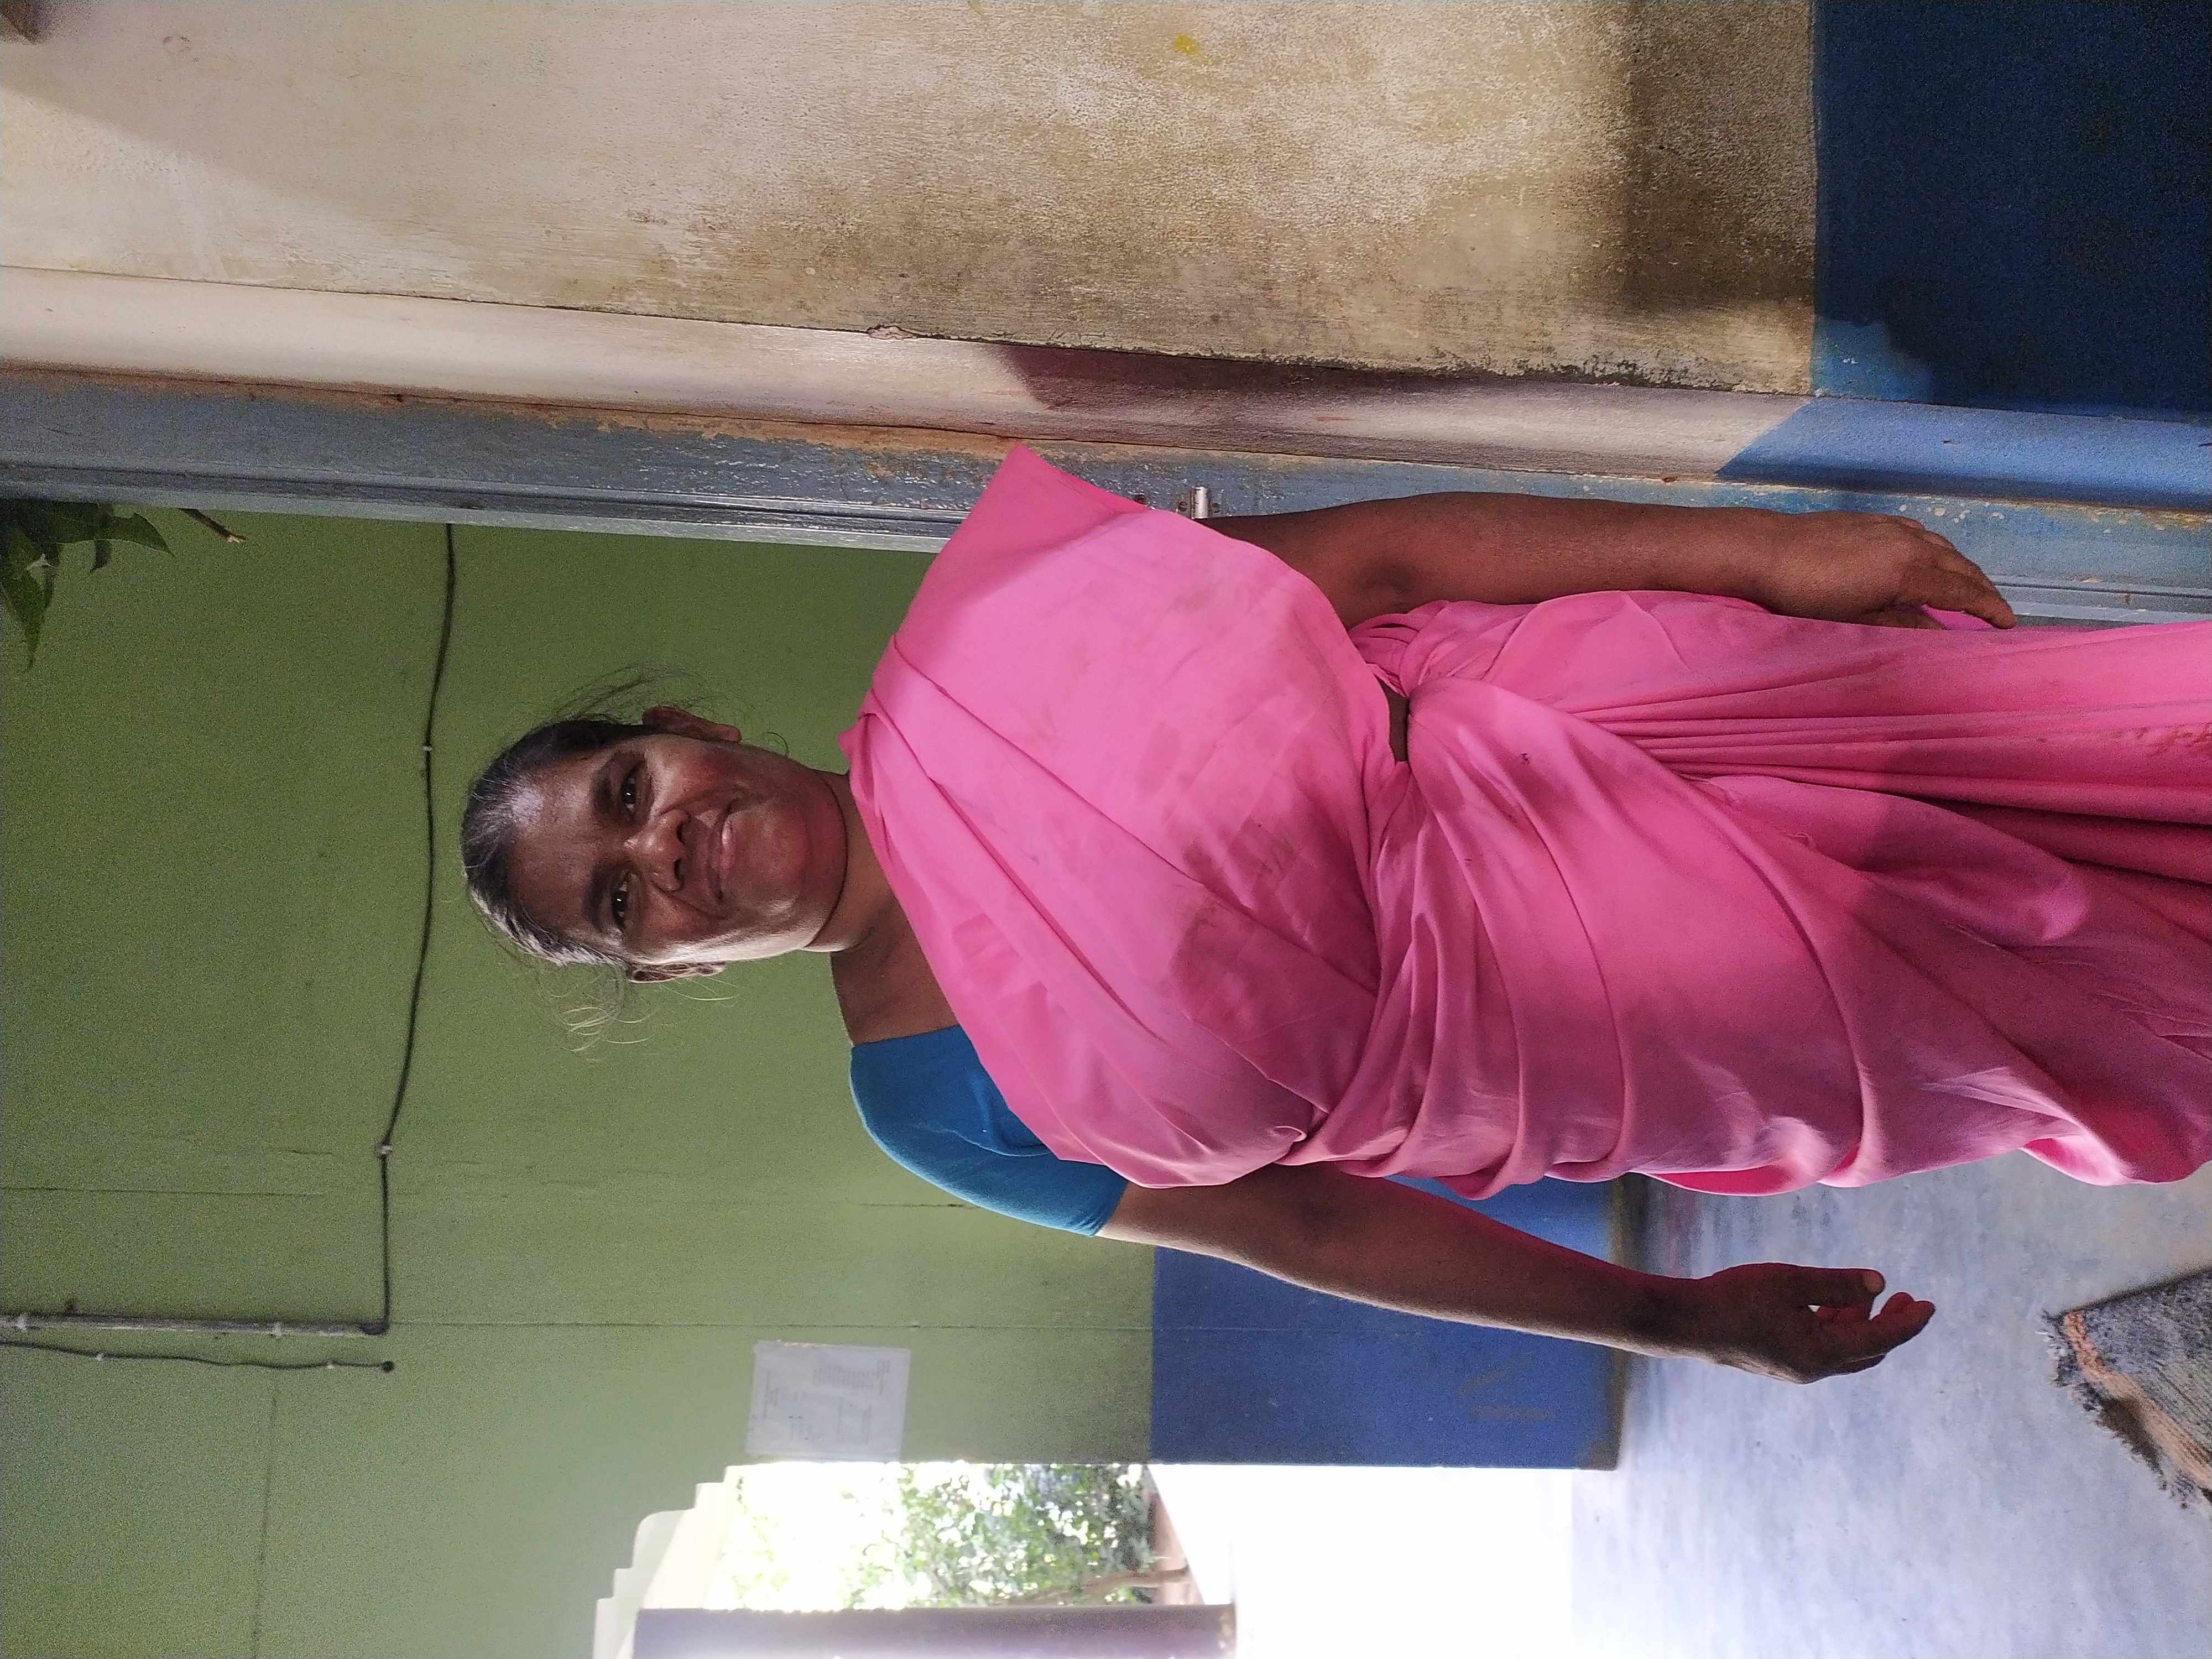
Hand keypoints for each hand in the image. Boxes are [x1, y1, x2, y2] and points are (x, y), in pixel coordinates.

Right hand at [1671, 1263, 1935, 1382]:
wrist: (1689, 1322)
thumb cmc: (1736, 1296)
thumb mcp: (1791, 1281)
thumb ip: (1837, 1284)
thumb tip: (1879, 1284)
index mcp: (1822, 1352)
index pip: (1881, 1339)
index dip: (1908, 1322)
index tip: (1928, 1305)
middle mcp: (1815, 1368)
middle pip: (1869, 1351)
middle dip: (1891, 1326)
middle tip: (1907, 1298)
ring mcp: (1798, 1369)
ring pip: (1846, 1351)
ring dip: (1862, 1325)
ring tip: (1866, 1295)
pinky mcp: (1783, 1363)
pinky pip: (1825, 1350)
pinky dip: (1838, 1329)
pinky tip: (1829, 1306)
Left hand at [1743, 510, 2016, 629]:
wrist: (1768, 549)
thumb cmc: (1809, 593)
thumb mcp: (1858, 618)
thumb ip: (1905, 624)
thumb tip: (1942, 634)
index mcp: (1911, 571)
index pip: (1964, 592)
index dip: (1989, 609)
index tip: (2008, 624)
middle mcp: (1911, 543)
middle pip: (1960, 567)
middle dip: (1982, 589)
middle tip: (1996, 610)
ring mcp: (1893, 526)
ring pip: (1942, 548)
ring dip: (1961, 568)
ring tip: (1969, 588)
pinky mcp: (1874, 520)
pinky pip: (1920, 535)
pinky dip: (1936, 551)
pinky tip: (1930, 559)